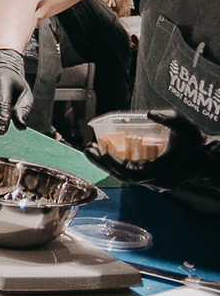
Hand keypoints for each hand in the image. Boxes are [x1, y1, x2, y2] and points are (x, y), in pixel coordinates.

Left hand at [83, 108, 214, 188]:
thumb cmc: (196, 142)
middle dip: (103, 164)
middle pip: (123, 177)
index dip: (116, 164)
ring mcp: (153, 182)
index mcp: (163, 172)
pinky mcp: (150, 178)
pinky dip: (116, 163)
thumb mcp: (185, 127)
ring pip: (124, 176)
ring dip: (106, 163)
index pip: (133, 174)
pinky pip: (129, 173)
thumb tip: (150, 113)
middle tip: (88, 148)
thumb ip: (169, 118)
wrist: (206, 158)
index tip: (103, 152)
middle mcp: (156, 181)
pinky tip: (104, 151)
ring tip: (90, 149)